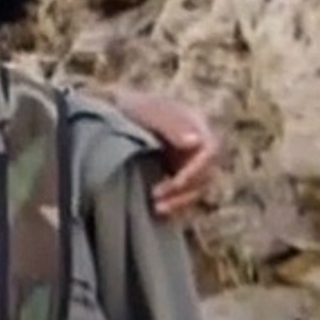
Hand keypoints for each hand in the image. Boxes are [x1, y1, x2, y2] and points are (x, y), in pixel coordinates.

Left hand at [112, 88, 219, 217]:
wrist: (110, 110)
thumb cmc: (128, 107)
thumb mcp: (145, 110)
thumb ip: (170, 124)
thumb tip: (196, 141)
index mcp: (196, 124)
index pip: (210, 151)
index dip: (197, 170)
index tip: (176, 183)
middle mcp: (197, 143)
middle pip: (206, 173)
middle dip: (185, 191)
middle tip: (158, 201)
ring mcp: (187, 159)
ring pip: (196, 187)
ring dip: (180, 201)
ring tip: (156, 209)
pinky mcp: (175, 172)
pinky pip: (183, 193)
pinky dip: (173, 202)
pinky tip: (156, 211)